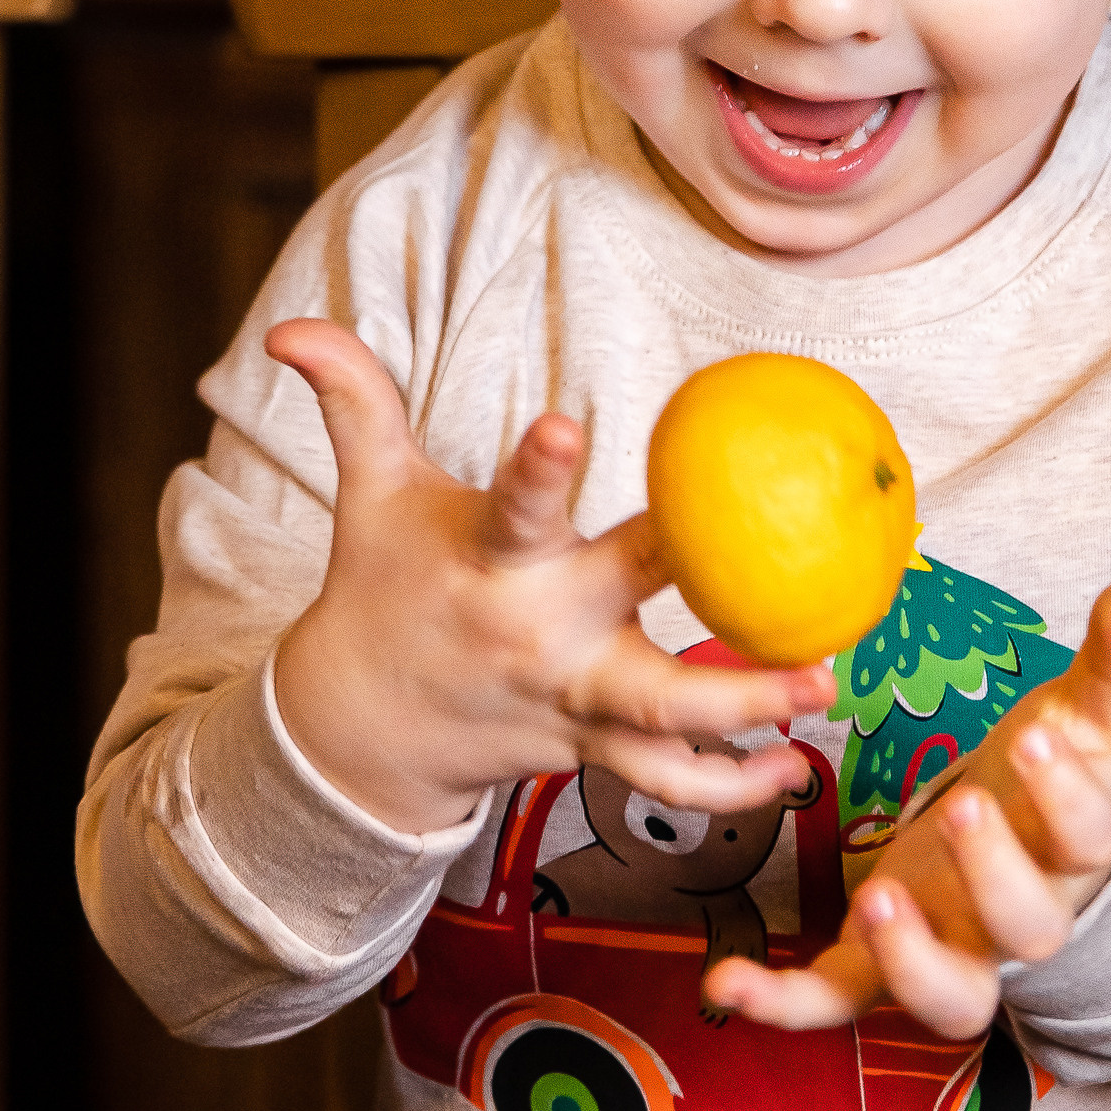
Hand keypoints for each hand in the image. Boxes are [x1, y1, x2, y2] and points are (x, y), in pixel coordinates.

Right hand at [267, 320, 831, 836]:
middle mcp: (544, 642)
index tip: (564, 422)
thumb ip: (353, 401)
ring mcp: (573, 705)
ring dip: (749, 721)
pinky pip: (666, 779)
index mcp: (494, 567)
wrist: (358, 730)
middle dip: (721, 665)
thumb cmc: (382, 587)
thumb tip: (288, 326)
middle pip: (638, 659)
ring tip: (822, 691)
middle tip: (806, 647)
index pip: (517, 509)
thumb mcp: (369, 492)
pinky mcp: (589, 747)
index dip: (537, 465)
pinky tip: (796, 768)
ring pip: (666, 732)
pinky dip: (730, 784)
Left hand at [705, 580, 1110, 1039]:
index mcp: (1076, 848)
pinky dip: (784, 1003)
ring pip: (950, 994)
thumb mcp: (1083, 717)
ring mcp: (953, 950)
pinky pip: (837, 1001)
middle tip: (964, 805)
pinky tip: (726, 983)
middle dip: (994, 869)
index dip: (1064, 795)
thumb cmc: (1057, 778)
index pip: (1088, 835)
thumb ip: (1109, 659)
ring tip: (874, 901)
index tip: (1032, 736)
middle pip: (1027, 924)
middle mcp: (1022, 916)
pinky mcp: (882, 967)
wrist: (1036, 862)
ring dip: (911, 958)